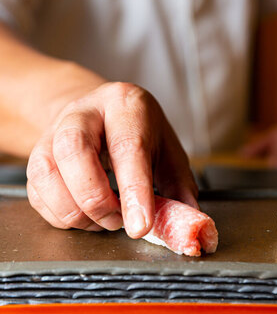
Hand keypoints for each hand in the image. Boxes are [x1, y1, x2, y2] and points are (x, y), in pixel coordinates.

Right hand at [26, 82, 197, 237]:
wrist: (97, 112)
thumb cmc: (135, 130)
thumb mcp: (166, 147)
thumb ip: (178, 184)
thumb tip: (185, 221)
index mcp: (125, 105)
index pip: (128, 146)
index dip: (134, 190)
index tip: (141, 225)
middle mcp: (83, 112)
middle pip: (74, 152)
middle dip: (97, 199)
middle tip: (118, 220)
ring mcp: (54, 132)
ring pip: (47, 175)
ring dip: (77, 212)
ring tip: (104, 217)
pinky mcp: (37, 154)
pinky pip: (37, 193)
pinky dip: (61, 215)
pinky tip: (85, 214)